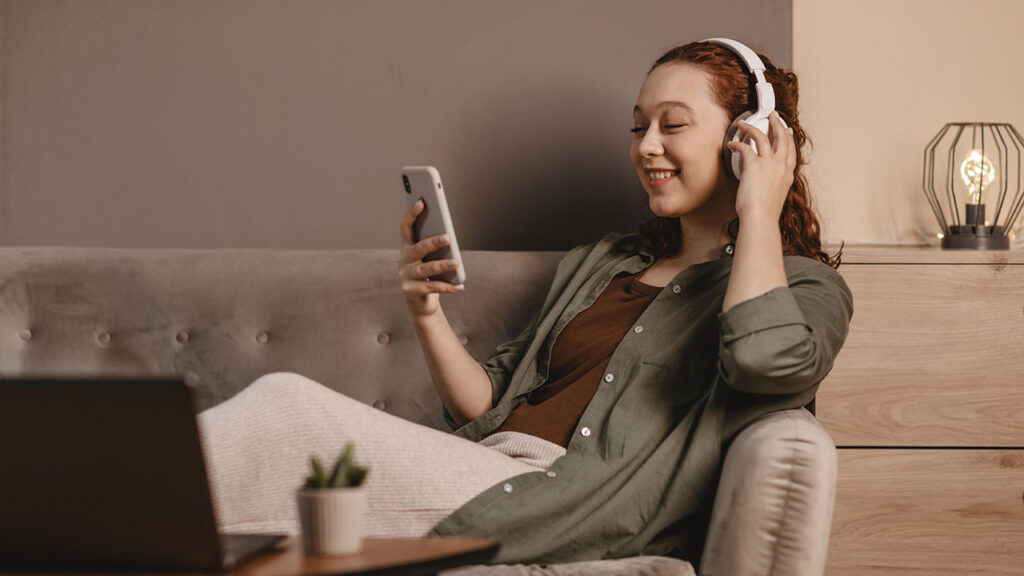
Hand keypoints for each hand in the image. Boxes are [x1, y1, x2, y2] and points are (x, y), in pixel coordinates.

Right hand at [398, 199, 463, 319]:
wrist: (421, 304)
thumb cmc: (428, 277)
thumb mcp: (430, 260)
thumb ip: (434, 248)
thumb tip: (448, 236)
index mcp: (407, 248)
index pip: (405, 227)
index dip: (412, 214)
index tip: (422, 202)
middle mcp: (403, 261)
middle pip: (418, 248)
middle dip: (433, 242)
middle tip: (448, 237)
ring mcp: (405, 276)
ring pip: (425, 269)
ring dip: (442, 265)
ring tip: (457, 263)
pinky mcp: (411, 291)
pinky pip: (432, 287)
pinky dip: (448, 287)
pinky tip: (460, 286)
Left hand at [726, 111, 795, 220]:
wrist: (761, 218)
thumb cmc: (765, 213)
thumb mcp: (774, 196)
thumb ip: (772, 185)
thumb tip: (762, 183)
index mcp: (788, 174)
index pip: (791, 151)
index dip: (789, 139)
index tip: (788, 131)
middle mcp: (781, 166)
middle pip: (782, 138)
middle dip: (778, 124)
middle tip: (773, 116)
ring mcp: (769, 164)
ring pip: (763, 137)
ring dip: (752, 128)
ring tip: (744, 123)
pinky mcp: (754, 165)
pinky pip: (745, 147)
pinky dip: (737, 144)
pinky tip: (731, 144)